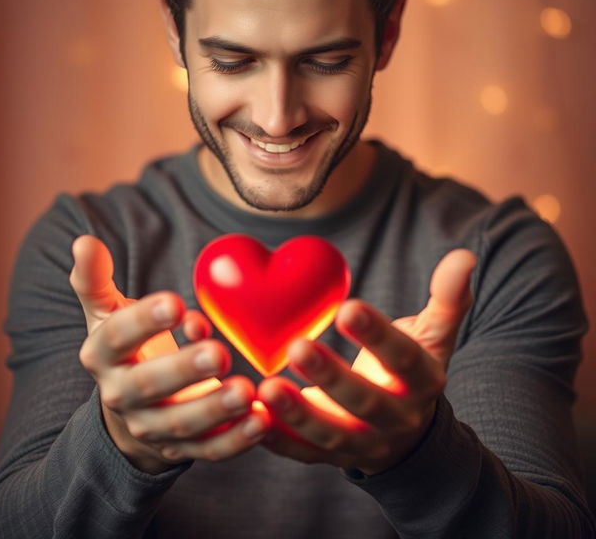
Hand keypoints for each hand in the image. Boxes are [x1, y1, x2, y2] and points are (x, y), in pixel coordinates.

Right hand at [70, 235, 270, 474]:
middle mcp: (121, 395)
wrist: (130, 409)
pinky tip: (262, 420)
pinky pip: (208, 450)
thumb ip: (95, 279)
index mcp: (102, 355)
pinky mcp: (180, 449)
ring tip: (246, 391)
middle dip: (182, 371)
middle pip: (147, 386)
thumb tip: (83, 241)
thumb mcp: (106, 313)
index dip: (143, 322)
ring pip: (180, 423)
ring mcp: (151, 427)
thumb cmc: (127, 347)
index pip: (116, 338)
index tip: (176, 303)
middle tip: (217, 353)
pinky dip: (235, 440)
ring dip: (213, 409)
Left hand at [257, 249, 475, 474]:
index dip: (378, 336)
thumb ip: (447, 298)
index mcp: (422, 382)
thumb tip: (463, 256)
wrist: (409, 434)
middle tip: (297, 346)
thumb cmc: (411, 370)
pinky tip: (251, 416)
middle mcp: (396, 418)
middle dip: (331, 377)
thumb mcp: (435, 336)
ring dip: (298, 414)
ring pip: (331, 434)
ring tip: (267, 387)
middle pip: (365, 402)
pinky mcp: (331, 457)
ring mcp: (363, 442)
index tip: (348, 308)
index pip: (403, 359)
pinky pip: (303, 453)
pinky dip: (277, 439)